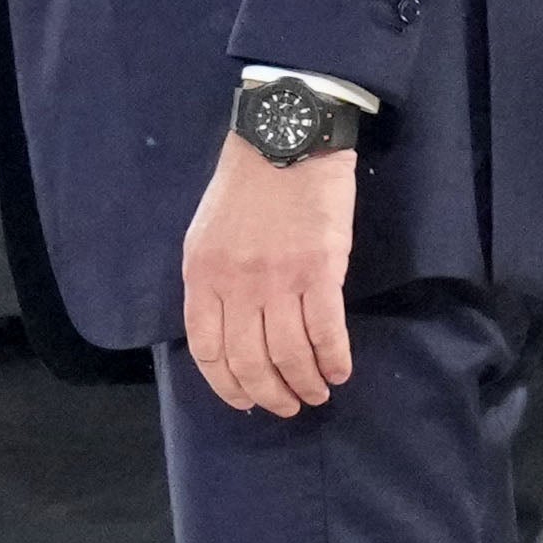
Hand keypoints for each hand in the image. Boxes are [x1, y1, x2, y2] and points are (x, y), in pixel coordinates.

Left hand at [181, 131, 355, 415]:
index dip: (228, 387)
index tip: (247, 402)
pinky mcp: (319, 270)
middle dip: (271, 396)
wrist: (287, 136)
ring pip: (289, 356)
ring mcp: (278, 279)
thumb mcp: (207, 233)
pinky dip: (334, 360)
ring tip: (318, 392)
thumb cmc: (247, 184)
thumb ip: (213, 282)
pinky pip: (326, 332)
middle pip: (250, 363)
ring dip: (306, 384)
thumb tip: (231, 332)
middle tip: (289, 406)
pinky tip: (340, 370)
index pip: (208, 351)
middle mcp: (236, 284)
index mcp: (202, 274)